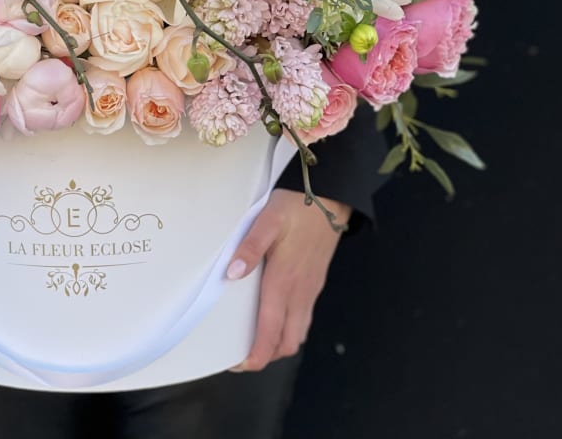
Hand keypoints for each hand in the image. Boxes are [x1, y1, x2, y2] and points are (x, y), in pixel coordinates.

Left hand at [226, 188, 350, 370]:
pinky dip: (289, 327)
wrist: (330, 197)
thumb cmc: (297, 207)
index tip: (238, 364)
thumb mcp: (268, 220)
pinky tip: (276, 315)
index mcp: (285, 282)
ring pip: (298, 332)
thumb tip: (232, 274)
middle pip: (288, 342)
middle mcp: (300, 292)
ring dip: (279, 343)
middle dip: (267, 355)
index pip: (271, 332)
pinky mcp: (315, 281)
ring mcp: (311, 289)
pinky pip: (304, 316)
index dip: (256, 355)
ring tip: (256, 339)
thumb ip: (250, 247)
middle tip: (243, 354)